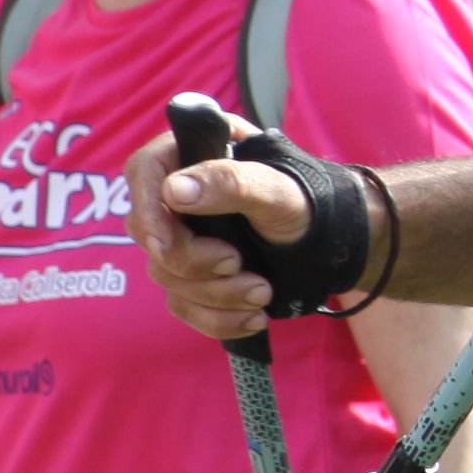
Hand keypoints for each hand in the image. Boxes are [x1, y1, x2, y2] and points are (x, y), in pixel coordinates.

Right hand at [132, 131, 305, 337]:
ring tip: (262, 292)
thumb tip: (174, 191)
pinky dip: (217, 318)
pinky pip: (184, 305)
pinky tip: (252, 318)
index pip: (144, 173)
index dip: (148, 210)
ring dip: (216, 294)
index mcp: (193, 154)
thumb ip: (231, 183)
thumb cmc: (304, 202)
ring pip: (167, 276)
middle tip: (238, 264)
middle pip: (150, 234)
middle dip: (193, 262)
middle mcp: (178, 195)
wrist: (328, 241)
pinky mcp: (191, 276)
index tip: (166, 244)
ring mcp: (180, 238)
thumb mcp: (277, 189)